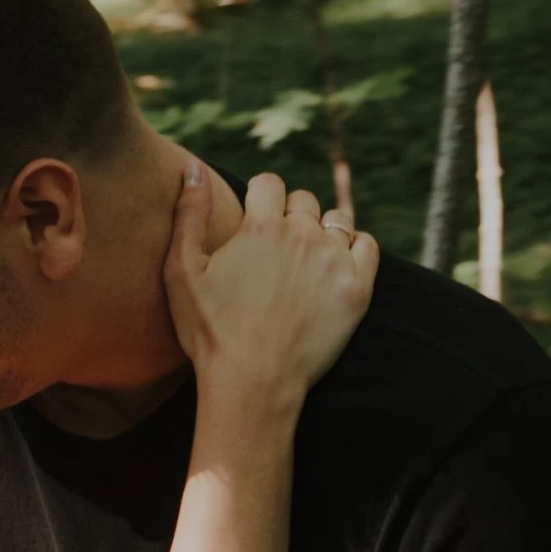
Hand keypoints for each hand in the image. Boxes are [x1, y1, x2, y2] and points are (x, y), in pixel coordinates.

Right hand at [164, 164, 378, 424]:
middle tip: (277, 257)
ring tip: (306, 265)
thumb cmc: (210, 334)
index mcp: (261, 225)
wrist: (252, 385)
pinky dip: (355, 250)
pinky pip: (368, 246)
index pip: (270, 184)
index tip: (254, 227)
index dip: (260, 202)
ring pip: (336, 221)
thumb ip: (189, 214)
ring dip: (323, 233)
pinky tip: (335, 270)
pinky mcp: (357, 289)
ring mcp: (334, 260)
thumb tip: (193, 167)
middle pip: (304, 201)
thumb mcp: (182, 272)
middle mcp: (302, 234)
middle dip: (291, 219)